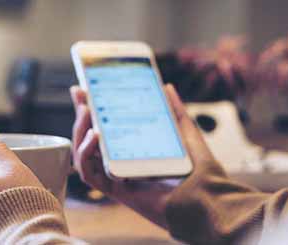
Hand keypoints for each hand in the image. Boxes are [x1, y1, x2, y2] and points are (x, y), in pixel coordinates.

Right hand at [70, 83, 214, 227]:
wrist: (207, 197)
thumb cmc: (199, 170)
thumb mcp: (185, 132)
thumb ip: (174, 110)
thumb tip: (166, 86)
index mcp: (133, 151)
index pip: (105, 129)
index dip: (92, 110)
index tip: (83, 88)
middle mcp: (121, 164)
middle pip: (90, 141)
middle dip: (81, 116)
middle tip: (80, 95)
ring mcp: (117, 178)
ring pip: (84, 157)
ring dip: (79, 133)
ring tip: (85, 111)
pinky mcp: (116, 191)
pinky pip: (90, 175)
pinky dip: (86, 155)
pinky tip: (94, 136)